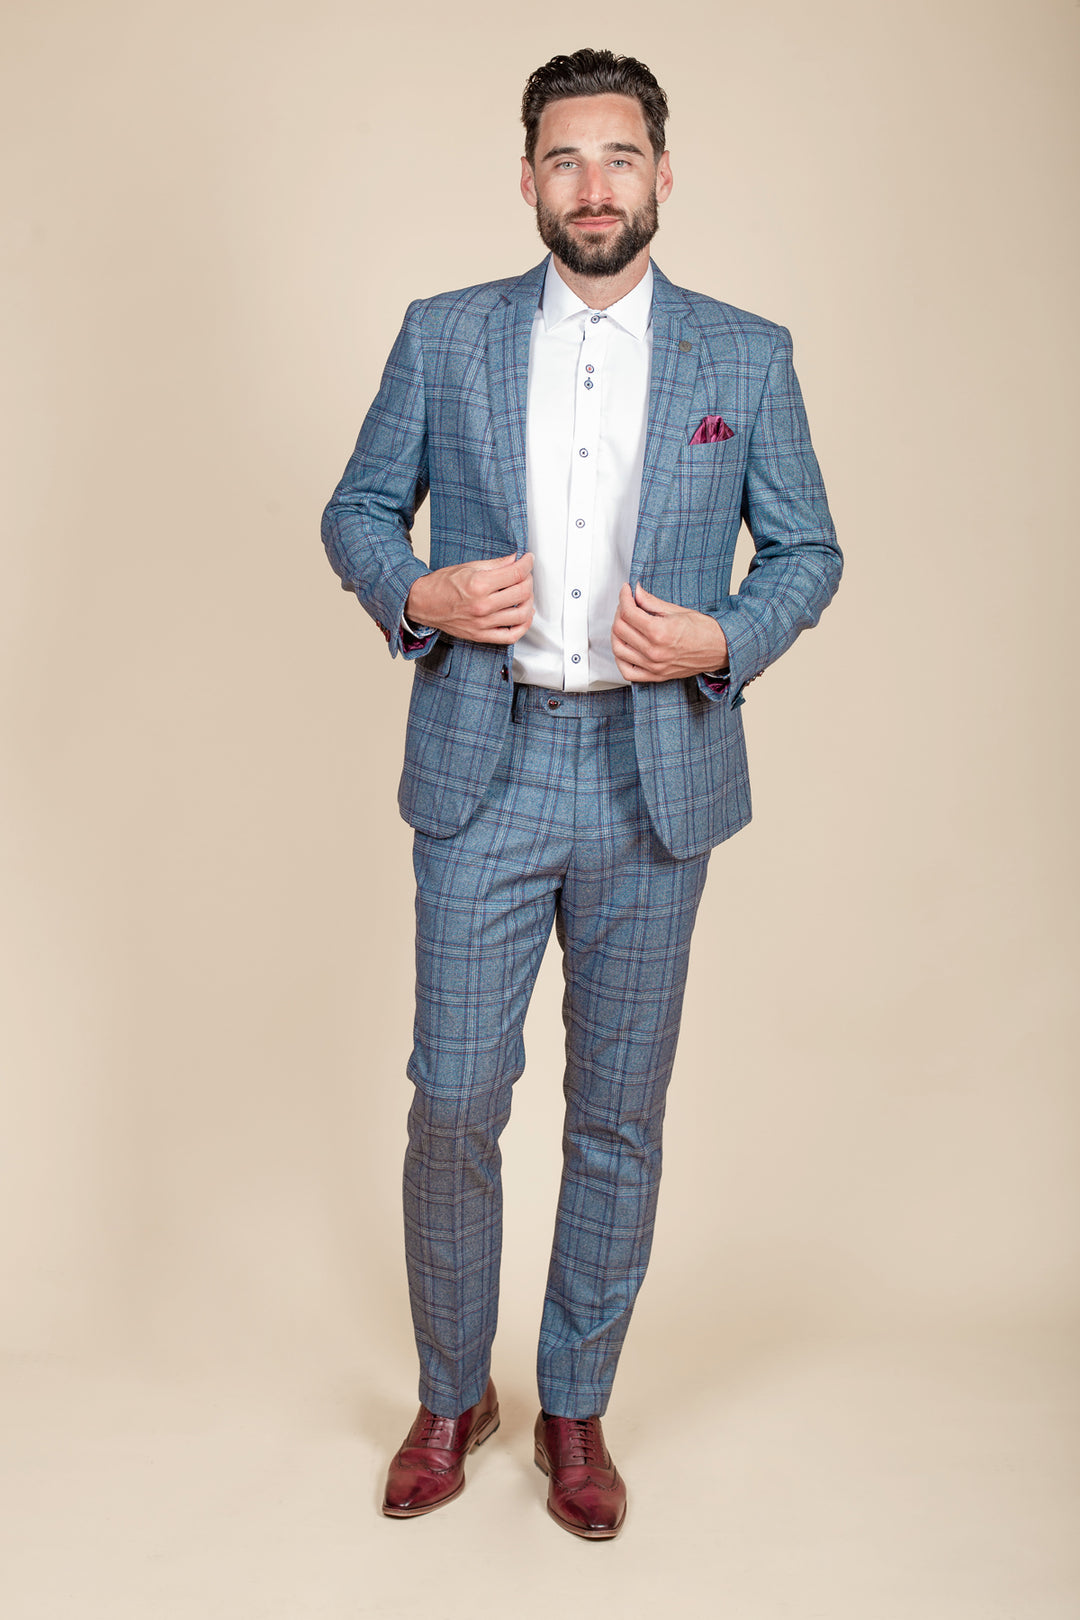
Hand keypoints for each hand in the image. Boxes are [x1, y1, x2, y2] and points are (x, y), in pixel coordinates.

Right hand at [407, 552, 534, 644]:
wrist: (423, 603)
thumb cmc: (442, 585)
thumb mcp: (468, 567)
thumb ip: (495, 564)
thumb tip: (515, 559)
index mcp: (478, 585)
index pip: (515, 573)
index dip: (527, 563)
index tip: (528, 559)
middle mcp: (482, 606)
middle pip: (522, 592)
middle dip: (528, 580)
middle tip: (525, 575)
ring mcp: (482, 623)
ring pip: (521, 614)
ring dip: (529, 602)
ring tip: (525, 594)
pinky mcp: (481, 636)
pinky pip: (511, 636)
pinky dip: (523, 626)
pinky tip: (524, 616)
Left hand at [611, 582, 728, 681]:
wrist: (721, 649)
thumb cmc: (705, 630)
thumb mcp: (677, 610)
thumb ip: (652, 602)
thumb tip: (636, 592)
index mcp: (660, 632)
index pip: (628, 612)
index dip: (623, 597)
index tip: (626, 590)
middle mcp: (654, 651)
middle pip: (620, 629)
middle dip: (620, 612)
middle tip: (627, 604)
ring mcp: (654, 666)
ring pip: (619, 649)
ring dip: (617, 633)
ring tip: (624, 623)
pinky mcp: (656, 676)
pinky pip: (628, 671)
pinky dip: (621, 659)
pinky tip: (624, 647)